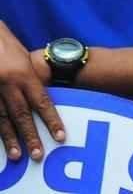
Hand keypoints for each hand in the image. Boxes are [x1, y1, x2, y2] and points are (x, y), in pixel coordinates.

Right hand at [0, 21, 64, 160]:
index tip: (60, 136)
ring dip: (10, 139)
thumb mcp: (23, 59)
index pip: (42, 101)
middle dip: (31, 136)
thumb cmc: (5, 44)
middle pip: (21, 115)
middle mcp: (9, 84)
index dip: (52, 120)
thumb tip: (40, 96)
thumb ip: (31, 78)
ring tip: (17, 155)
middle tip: (39, 155)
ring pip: (2, 119)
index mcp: (24, 74)